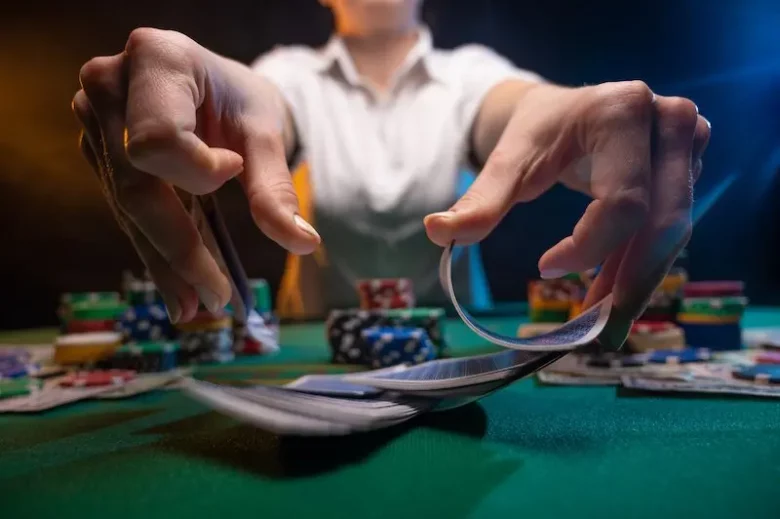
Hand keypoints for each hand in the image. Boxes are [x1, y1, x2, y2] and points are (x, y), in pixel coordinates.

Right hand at [73, 28, 319, 322]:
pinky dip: (157, 254)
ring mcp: (96, 124)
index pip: (157, 138)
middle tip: (216, 298)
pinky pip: (128, 213)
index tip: (234, 170)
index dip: (195, 170)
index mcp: (155, 60)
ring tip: (196, 308)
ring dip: (165, 264)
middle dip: (179, 248)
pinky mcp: (100, 156)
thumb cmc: (241, 98)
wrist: (215, 87)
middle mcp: (110, 88)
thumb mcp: (264, 131)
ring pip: (128, 209)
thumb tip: (302, 243)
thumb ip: (275, 185)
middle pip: (136, 185)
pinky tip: (178, 293)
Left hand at [425, 81, 709, 338]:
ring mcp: (689, 142)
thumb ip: (480, 201)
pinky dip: (646, 264)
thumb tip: (435, 231)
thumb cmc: (538, 132)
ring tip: (605, 321)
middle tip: (598, 330)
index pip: (623, 203)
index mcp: (622, 111)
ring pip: (674, 231)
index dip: (589, 248)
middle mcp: (669, 121)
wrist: (567, 108)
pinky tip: (617, 292)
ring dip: (639, 280)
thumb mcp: (507, 160)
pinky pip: (675, 226)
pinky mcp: (694, 164)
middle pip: (662, 222)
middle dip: (629, 282)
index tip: (545, 269)